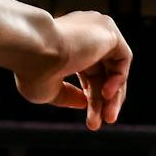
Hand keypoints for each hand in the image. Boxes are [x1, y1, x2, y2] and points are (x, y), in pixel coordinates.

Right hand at [17, 11, 129, 129]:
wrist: (32, 49)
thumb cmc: (32, 69)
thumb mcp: (49, 90)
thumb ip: (68, 96)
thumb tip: (85, 103)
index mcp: (69, 46)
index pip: (90, 75)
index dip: (92, 99)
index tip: (92, 121)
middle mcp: (85, 36)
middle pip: (103, 75)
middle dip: (103, 103)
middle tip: (98, 125)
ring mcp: (97, 31)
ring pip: (114, 69)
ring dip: (113, 97)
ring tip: (107, 118)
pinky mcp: (108, 31)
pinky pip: (124, 58)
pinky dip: (119, 79)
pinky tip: (106, 94)